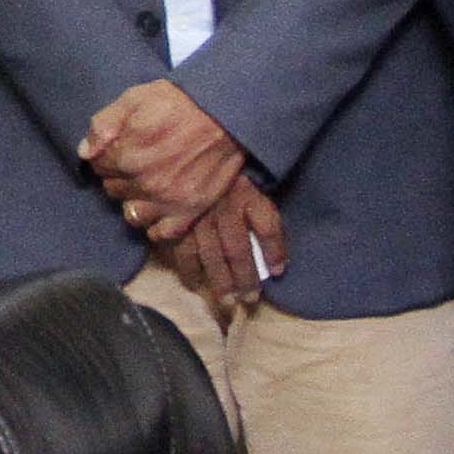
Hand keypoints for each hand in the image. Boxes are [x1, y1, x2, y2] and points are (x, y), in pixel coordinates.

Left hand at [85, 80, 252, 245]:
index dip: (107, 157)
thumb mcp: (135, 98)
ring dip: (135, 200)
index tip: (120, 149)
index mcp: (126, 155)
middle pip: (113, 190)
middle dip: (119, 177)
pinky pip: (160, 233)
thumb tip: (86, 152)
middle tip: (137, 163)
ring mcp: (167, 201)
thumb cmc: (179, 102)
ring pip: (132, 214)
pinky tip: (160, 207)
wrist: (226, 114)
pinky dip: (156, 224)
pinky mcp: (189, 212)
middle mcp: (144, 183)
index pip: (98, 167)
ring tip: (147, 185)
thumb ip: (104, 123)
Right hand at [162, 180, 283, 311]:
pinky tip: (193, 283)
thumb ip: (266, 219)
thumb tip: (278, 263)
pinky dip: (187, 269)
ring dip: (218, 280)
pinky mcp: (176, 220)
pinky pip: (181, 249)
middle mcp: (222, 209)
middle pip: (237, 249)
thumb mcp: (252, 185)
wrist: (187, 153)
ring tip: (226, 300)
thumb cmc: (226, 175)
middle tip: (249, 300)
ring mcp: (197, 216)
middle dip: (244, 278)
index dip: (274, 250)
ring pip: (210, 254)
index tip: (278, 272)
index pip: (267, 226)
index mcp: (246, 196)